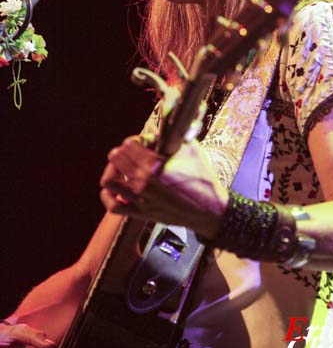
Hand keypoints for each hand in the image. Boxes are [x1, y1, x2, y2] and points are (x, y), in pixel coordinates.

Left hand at [99, 137, 227, 238]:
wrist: (209, 210)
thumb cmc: (202, 180)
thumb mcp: (190, 150)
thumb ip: (171, 138)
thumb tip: (156, 135)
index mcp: (154, 165)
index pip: (128, 144)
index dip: (137, 140)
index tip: (145, 143)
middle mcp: (143, 182)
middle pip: (115, 158)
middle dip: (124, 151)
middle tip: (134, 153)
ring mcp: (140, 199)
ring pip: (108, 180)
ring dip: (113, 170)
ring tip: (123, 169)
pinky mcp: (140, 212)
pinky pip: (113, 206)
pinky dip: (110, 196)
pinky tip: (118, 189)